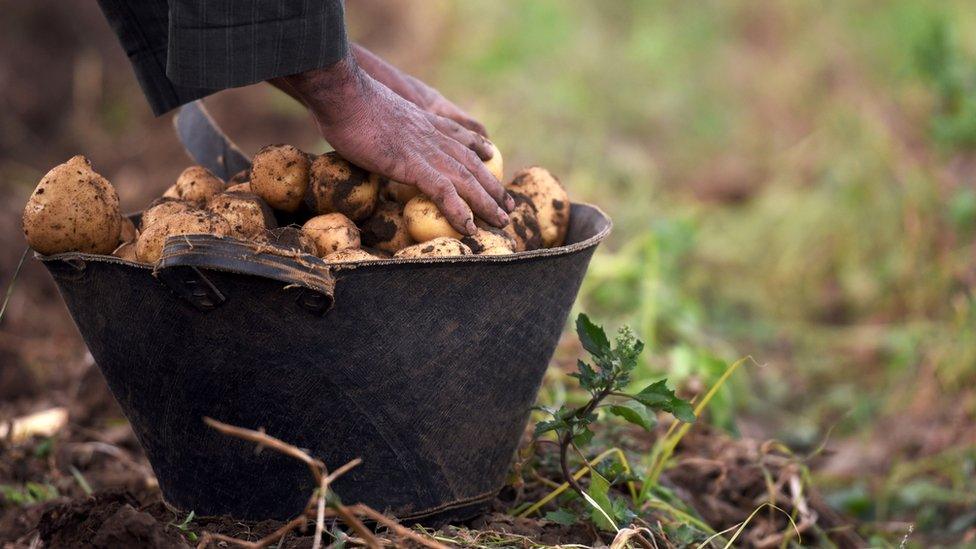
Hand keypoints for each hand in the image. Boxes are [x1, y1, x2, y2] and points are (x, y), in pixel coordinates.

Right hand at [281, 55, 512, 234]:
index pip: (458, 135)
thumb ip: (384, 125)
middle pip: (471, 162)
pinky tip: (469, 227)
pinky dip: (458, 210)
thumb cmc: (347, 102)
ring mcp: (425, 150)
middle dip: (492, 184)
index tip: (491, 155)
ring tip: (501, 220)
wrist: (343, 95)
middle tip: (508, 203)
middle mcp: (431, 135)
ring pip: (466, 179)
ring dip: (486, 202)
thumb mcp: (374, 112)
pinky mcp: (412, 165)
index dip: (477, 146)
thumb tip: (373, 135)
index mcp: (422, 121)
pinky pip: (443, 191)